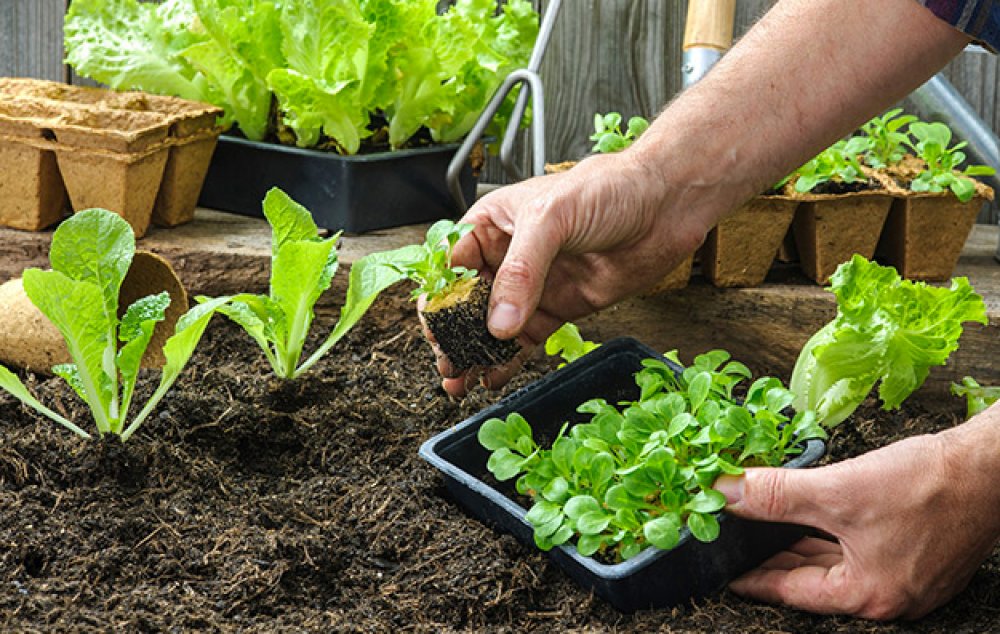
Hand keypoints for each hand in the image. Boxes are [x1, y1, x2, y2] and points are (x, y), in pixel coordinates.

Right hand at [434, 151, 717, 395]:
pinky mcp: (560, 307)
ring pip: (494, 326)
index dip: (439, 298)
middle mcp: (509, 256)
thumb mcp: (552, 219)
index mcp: (493, 224)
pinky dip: (508, 360)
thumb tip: (498, 322)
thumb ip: (522, 271)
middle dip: (453, 334)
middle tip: (446, 363)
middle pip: (468, 302)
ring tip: (460, 380)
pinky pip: (526, 340)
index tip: (434, 329)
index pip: (452, 265)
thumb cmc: (608, 189)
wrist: (666, 204)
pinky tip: (494, 377)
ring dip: (476, 353)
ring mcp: (535, 285)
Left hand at [713, 420, 999, 619]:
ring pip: (836, 562)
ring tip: (764, 527)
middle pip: (813, 579)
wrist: (991, 466)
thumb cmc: (929, 486)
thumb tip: (727, 494)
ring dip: (800, 543)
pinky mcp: (917, 553)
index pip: (791, 591)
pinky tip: (810, 514)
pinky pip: (858, 549)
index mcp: (868, 594)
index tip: (725, 571)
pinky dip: (830, 534)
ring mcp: (906, 577)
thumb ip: (776, 496)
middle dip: (774, 557)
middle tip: (738, 542)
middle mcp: (888, 594)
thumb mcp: (838, 491)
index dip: (753, 577)